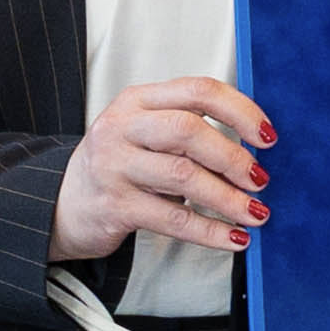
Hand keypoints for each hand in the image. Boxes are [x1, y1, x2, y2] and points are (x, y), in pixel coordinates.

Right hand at [57, 75, 271, 263]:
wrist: (62, 204)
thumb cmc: (119, 166)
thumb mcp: (145, 133)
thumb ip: (187, 129)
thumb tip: (254, 150)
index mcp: (138, 100)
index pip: (198, 90)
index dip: (240, 111)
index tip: (267, 137)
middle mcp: (122, 127)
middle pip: (189, 130)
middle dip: (233, 157)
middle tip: (260, 180)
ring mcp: (114, 166)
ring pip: (183, 176)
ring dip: (228, 198)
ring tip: (255, 213)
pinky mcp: (115, 206)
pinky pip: (173, 218)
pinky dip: (211, 231)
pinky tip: (234, 239)